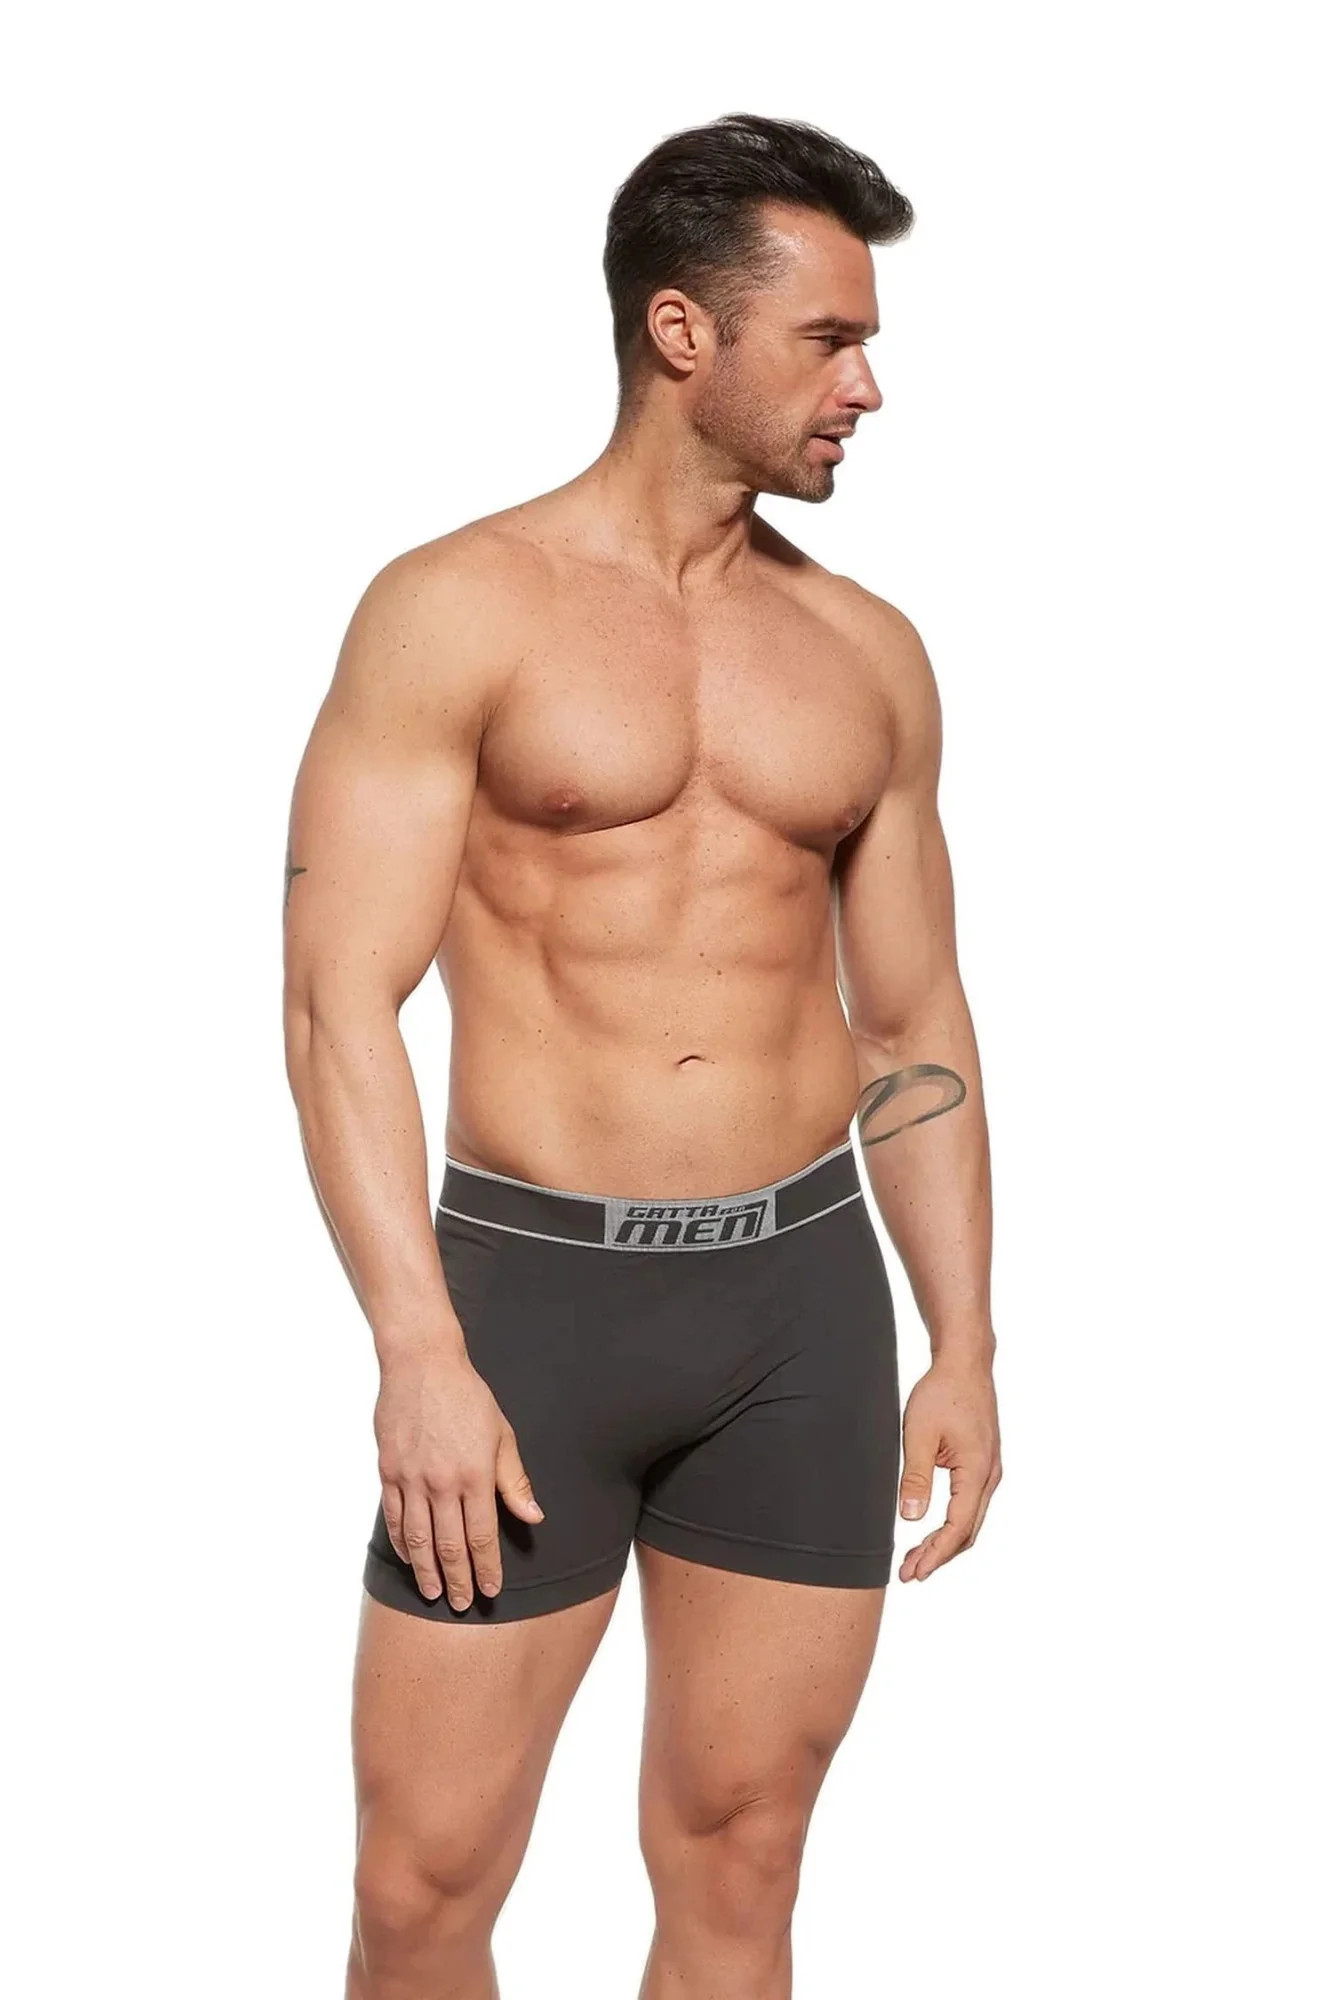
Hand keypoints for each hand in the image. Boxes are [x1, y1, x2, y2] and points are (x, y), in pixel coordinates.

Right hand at [373, 1340, 543, 1609]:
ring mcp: (411, 1479)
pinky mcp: (388, 1471)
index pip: (482, 1536)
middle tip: (462, 1603)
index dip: (487, 1567)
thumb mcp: (502, 1435)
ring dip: (426, 1571)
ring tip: (433, 1593)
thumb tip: (533, 1517)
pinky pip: (394, 1517)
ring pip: (419, 1539)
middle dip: (458, 1580)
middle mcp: (441, 1483)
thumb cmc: (468, 1397)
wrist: (423, 1364)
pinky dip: (402, 1543)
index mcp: (475, 1475)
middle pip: (450, 1545)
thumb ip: (514, 1481)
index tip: (491, 1589)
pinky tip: (409, 1558)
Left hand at [897, 1356, 1000, 1581]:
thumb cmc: (941, 1393)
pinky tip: (931, 1529)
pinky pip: (970, 1504)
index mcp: (977, 1471)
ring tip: (915, 1558)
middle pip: (967, 1531)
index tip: (915, 1572)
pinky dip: (951, 1524)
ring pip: (970, 1520)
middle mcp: (990, 1476)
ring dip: (944, 1542)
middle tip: (909, 1573)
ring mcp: (989, 1471)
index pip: (958, 1527)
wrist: (964, 1364)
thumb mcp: (918, 1434)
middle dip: (938, 1556)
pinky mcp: (983, 1464)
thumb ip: (916, 1477)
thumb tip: (911, 1518)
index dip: (936, 1554)